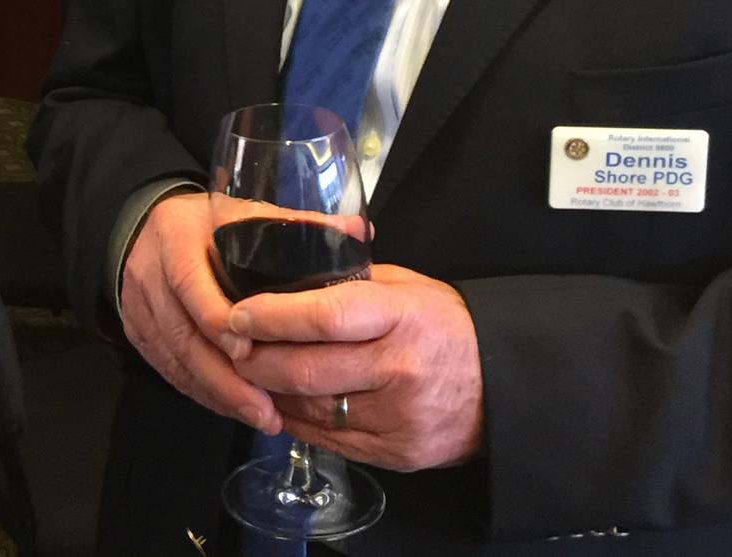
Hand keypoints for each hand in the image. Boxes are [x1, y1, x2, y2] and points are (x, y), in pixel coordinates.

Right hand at [120, 193, 276, 430]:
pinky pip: (169, 371)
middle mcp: (152, 276)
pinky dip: (202, 392)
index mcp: (176, 239)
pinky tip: (233, 408)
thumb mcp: (242, 212)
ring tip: (260, 418)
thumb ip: (296, 224)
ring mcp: (140, 308)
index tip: (250, 350)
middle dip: (225, 377)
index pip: (191, 285)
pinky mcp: (138, 334)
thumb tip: (359, 235)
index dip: (219, 321)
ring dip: (217, 393)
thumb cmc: (205, 223)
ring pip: (176, 360)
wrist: (146, 228)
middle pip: (184, 335)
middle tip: (266, 409)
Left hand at [226, 263, 484, 471]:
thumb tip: (284, 278)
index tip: (236, 313)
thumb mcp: (405, 287)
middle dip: (255, 360)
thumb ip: (347, 284)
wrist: (502, 385)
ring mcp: (398, 418)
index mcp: (400, 317)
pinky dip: (297, 420)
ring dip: (269, 392)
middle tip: (229, 346)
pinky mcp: (396, 453)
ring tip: (249, 372)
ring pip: (311, 410)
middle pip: (306, 370)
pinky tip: (281, 402)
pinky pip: (329, 439)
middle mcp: (399, 370)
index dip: (270, 316)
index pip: (322, 316)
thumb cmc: (446, 326)